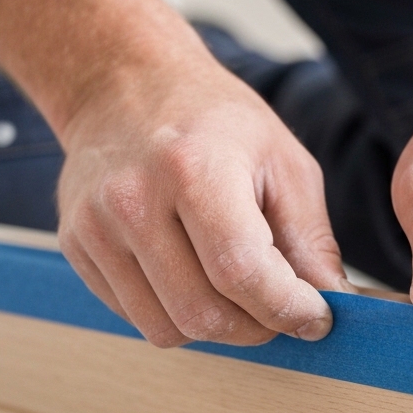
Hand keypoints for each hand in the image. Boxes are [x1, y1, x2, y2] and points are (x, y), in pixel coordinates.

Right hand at [57, 49, 348, 347]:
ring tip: (241, 291)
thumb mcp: (284, 162)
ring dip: (219, 327)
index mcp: (193, 168)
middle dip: (258, 327)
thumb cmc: (217, 122)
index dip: (287, 309)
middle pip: (203, 313)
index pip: (241, 271)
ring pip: (167, 328)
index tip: (317, 318)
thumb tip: (336, 304)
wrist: (126, 84)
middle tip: (283, 309)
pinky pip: (136, 317)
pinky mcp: (76, 247)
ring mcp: (96, 227)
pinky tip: (196, 276)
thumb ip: (311, 239)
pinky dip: (178, 314)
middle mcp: (134, 200)